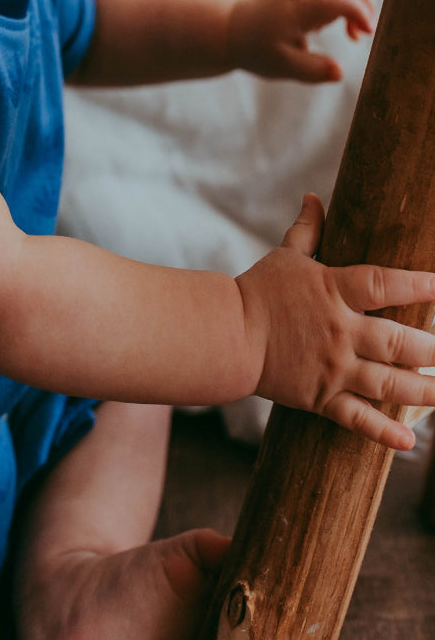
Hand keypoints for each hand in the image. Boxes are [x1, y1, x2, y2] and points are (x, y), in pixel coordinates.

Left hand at [227, 0, 374, 81]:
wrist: (231, 28)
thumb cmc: (257, 49)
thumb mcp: (282, 66)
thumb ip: (312, 70)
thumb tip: (339, 73)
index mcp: (296, 9)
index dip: (359, 11)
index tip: (367, 32)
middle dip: (366, 2)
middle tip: (366, 31)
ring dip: (357, 2)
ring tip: (353, 34)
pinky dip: (344, 2)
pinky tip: (335, 27)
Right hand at [236, 194, 434, 449]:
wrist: (225, 335)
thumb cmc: (257, 292)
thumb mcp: (285, 257)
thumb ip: (307, 230)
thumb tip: (314, 197)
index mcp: (333, 292)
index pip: (384, 285)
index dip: (418, 285)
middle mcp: (339, 332)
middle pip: (399, 343)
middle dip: (433, 350)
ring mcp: (332, 368)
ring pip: (388, 383)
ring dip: (424, 391)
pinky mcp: (320, 396)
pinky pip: (356, 417)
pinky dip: (382, 431)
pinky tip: (408, 442)